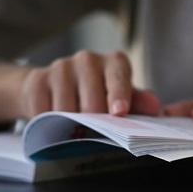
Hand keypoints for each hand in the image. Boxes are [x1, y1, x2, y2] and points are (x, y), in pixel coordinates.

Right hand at [19, 50, 160, 117]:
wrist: (53, 89)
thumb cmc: (99, 95)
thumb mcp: (123, 99)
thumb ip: (139, 103)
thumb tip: (154, 107)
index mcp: (115, 63)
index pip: (118, 77)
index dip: (119, 94)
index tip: (119, 111)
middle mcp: (89, 59)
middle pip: (93, 101)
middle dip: (94, 122)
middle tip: (94, 132)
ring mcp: (62, 67)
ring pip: (67, 109)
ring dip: (70, 126)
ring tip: (74, 127)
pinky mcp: (38, 79)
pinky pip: (44, 111)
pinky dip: (49, 123)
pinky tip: (53, 121)